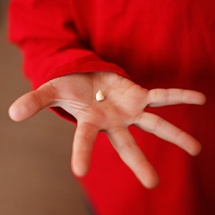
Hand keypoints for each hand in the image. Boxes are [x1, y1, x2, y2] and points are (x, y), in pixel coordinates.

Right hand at [9, 72, 205, 187]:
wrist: (88, 78)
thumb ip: (35, 102)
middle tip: (152, 185)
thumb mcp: (51, 91)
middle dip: (138, 163)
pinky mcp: (140, 96)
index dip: (81, 154)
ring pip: (154, 124)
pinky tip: (200, 99)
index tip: (78, 173)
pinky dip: (179, 96)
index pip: (84, 141)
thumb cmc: (71, 88)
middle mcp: (114, 122)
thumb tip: (12, 114)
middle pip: (127, 145)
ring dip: (174, 136)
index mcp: (91, 123)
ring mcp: (130, 110)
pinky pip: (162, 96)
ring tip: (195, 150)